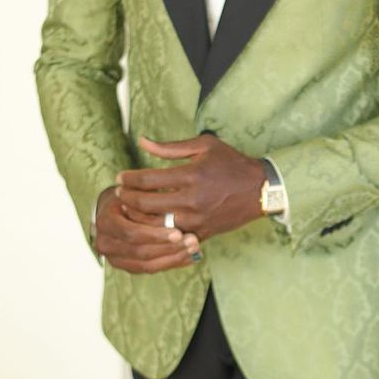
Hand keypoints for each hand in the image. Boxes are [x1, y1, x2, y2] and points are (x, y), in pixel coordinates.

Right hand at [93, 186, 201, 273]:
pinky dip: (172, 263)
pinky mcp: (126, 266)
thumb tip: (170, 220)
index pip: (132, 233)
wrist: (114, 208)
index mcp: (106, 222)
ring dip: (174, 258)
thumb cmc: (129, 196)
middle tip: (193, 242)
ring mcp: (114, 258)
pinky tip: (189, 258)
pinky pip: (151, 269)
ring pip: (147, 265)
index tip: (179, 232)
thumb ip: (148, 207)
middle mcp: (105, 243)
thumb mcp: (138, 195)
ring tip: (195, 249)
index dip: (155, 235)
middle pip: (140, 252)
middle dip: (169, 248)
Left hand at [115, 133, 264, 242]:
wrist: (260, 191)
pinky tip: (146, 223)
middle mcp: (192, 200)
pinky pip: (171, 236)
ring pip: (155, 224)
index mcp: (192, 175)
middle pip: (146, 204)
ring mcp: (196, 220)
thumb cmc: (231, 164)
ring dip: (137, 217)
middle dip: (126, 198)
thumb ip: (171, 147)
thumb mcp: (204, 146)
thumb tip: (142, 142)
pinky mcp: (202, 233)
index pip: (148, 180)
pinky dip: (156, 230)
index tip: (119, 177)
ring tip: (128, 208)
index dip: (128, 179)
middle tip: (118, 192)